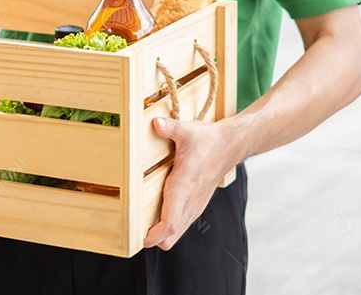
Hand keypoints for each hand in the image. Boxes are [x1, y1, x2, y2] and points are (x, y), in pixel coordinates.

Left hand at [142, 116, 235, 249]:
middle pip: (171, 235)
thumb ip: (171, 128)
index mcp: (184, 187)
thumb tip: (156, 123)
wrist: (229, 146)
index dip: (155, 233)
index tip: (141, 237)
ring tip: (140, 224)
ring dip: (160, 233)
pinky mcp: (195, 204)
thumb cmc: (207, 140)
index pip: (171, 221)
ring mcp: (194, 205)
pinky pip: (180, 224)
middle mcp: (189, 201)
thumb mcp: (188, 131)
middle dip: (153, 238)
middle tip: (132, 229)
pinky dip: (168, 226)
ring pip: (176, 232)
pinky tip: (155, 214)